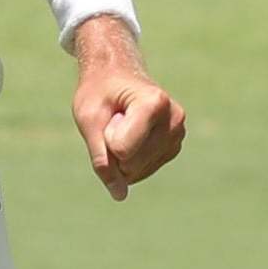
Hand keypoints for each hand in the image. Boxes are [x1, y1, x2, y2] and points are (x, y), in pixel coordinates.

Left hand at [70, 16, 185, 200]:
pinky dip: (129, 159)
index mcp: (155, 103)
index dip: (105, 136)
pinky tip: (132, 134)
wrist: (115, 73)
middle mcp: (175, 119)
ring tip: (124, 124)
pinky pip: (142, 171)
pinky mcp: (174, 147)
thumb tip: (119, 194)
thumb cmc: (99, 91)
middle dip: (112, 147)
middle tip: (115, 118)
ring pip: (136, 171)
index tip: (110, 111)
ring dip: (121, 154)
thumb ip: (101, 157)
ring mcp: (178, 134)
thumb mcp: (89, 119)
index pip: (121, 150)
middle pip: (129, 163)